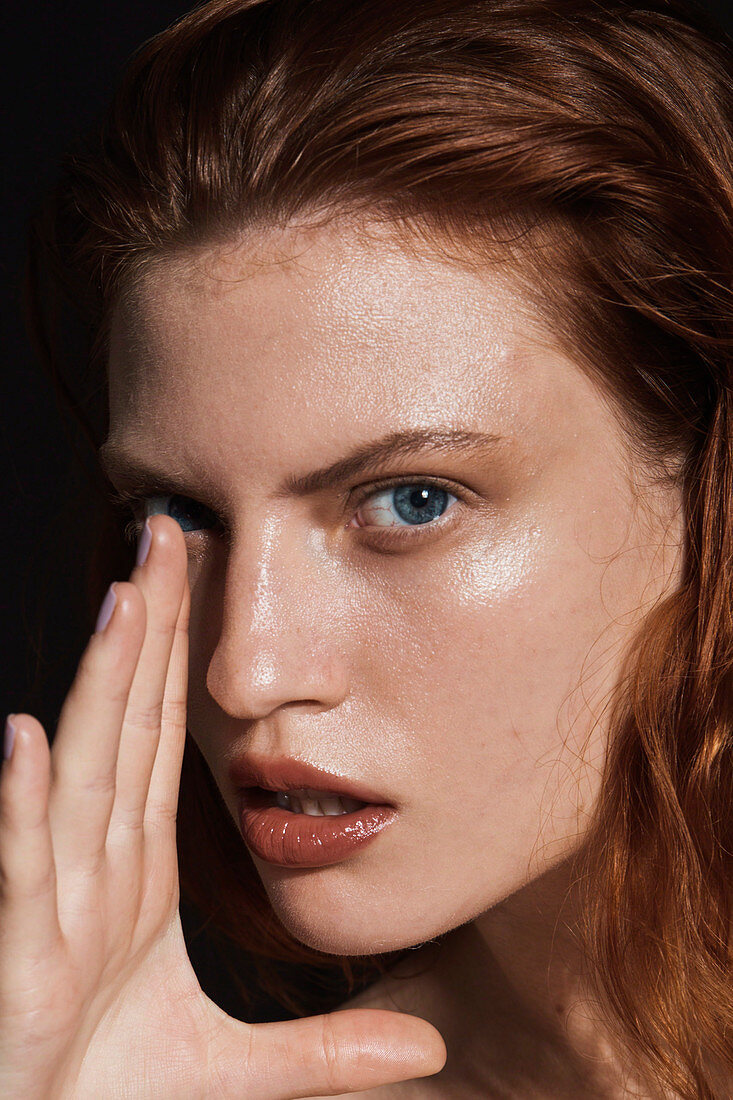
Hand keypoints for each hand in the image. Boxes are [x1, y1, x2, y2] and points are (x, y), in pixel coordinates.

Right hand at [0, 514, 445, 1098]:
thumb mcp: (234, 1074)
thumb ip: (327, 1053)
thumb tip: (430, 1046)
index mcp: (136, 879)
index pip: (158, 744)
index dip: (173, 661)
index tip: (196, 579)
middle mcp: (95, 872)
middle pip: (124, 728)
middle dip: (142, 632)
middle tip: (163, 535)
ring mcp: (57, 909)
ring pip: (81, 776)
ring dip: (95, 686)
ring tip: (121, 600)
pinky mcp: (23, 964)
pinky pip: (26, 872)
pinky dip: (26, 809)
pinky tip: (28, 739)